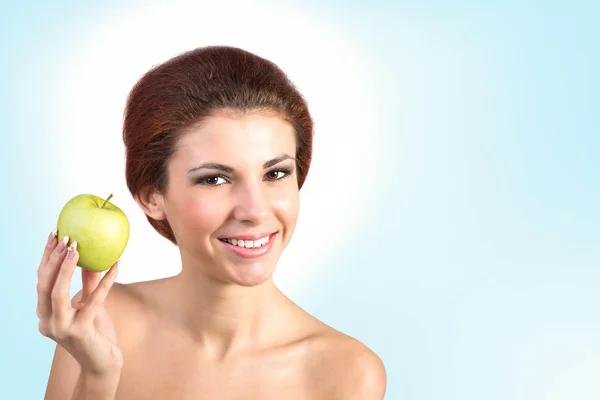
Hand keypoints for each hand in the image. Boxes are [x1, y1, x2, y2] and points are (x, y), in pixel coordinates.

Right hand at [37, 230, 122, 375]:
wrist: (103, 364)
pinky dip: (105, 282)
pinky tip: (117, 266)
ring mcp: (61, 328)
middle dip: (52, 259)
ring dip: (66, 269)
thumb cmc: (96, 334)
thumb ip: (87, 285)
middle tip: (64, 237)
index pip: (41, 281)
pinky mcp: (80, 331)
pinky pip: (93, 301)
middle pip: (43, 285)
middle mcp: (47, 322)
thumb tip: (90, 257)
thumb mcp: (89, 305)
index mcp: (45, 314)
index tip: (54, 235)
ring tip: (77, 248)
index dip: (47, 257)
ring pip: (57, 293)